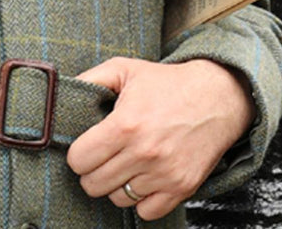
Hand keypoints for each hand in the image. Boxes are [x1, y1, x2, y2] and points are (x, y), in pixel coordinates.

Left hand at [67, 57, 254, 220]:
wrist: (216, 97)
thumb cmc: (166, 83)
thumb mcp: (125, 68)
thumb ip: (91, 79)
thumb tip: (65, 91)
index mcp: (125, 125)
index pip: (80, 159)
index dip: (77, 154)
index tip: (85, 147)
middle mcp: (144, 153)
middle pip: (94, 184)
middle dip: (91, 172)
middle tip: (100, 157)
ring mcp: (164, 174)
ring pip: (118, 200)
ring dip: (115, 185)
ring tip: (123, 164)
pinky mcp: (182, 188)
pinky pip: (146, 212)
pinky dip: (140, 200)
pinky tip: (142, 177)